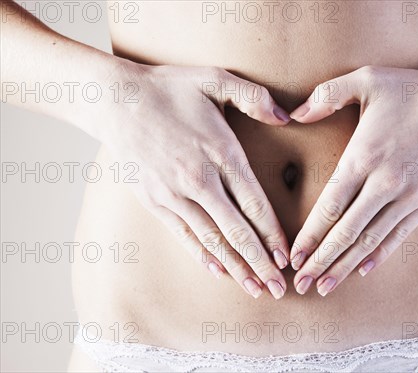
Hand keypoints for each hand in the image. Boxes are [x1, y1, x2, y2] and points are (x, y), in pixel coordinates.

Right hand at [96, 62, 291, 298]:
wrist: (115, 101)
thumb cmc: (169, 89)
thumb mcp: (215, 79)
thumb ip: (255, 97)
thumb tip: (286, 117)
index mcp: (222, 154)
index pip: (256, 204)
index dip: (273, 234)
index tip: (287, 257)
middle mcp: (200, 181)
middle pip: (238, 231)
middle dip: (261, 263)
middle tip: (279, 289)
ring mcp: (175, 195)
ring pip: (212, 240)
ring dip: (236, 267)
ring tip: (255, 289)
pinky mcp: (155, 202)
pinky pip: (184, 235)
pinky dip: (203, 256)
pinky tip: (218, 272)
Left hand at [289, 65, 417, 295]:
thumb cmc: (412, 88)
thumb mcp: (365, 79)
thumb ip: (325, 96)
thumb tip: (293, 116)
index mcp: (364, 156)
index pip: (329, 206)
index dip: (309, 236)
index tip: (293, 257)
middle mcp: (385, 182)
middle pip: (346, 231)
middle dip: (321, 261)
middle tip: (301, 285)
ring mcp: (410, 196)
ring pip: (371, 240)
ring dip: (346, 266)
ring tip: (326, 287)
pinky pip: (399, 235)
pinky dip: (379, 255)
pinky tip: (363, 271)